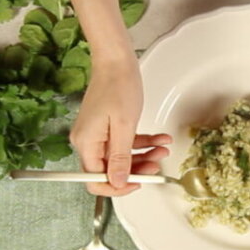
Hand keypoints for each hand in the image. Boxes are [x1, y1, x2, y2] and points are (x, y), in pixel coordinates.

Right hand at [69, 56, 171, 196]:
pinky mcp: (106, 127)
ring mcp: (97, 134)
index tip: (139, 183)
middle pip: (111, 170)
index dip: (117, 187)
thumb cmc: (118, 87)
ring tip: (162, 149)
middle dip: (137, 169)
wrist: (116, 61)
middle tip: (157, 165)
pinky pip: (124, 143)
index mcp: (87, 144)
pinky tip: (159, 139)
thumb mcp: (124, 127)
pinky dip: (142, 143)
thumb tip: (117, 183)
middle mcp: (88, 142)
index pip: (96, 180)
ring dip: (144, 155)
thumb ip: (120, 158)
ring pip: (121, 157)